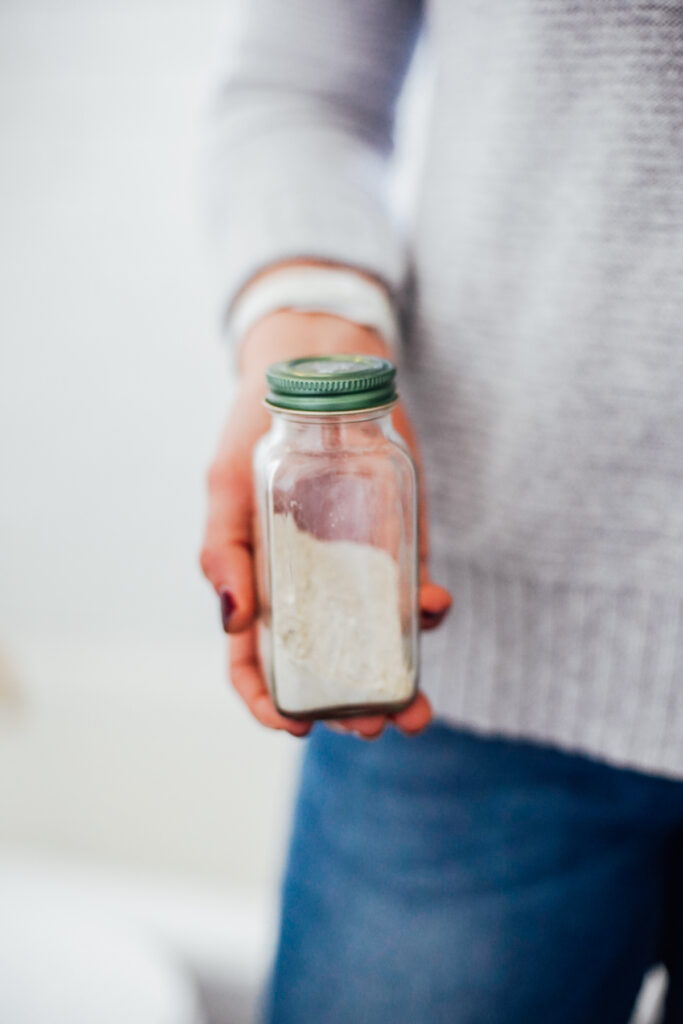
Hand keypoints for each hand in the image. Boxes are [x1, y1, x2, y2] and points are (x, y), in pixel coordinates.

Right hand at [200, 307, 451, 739]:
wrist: (318, 373)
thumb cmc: (255, 429)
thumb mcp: (227, 485)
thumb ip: (223, 549)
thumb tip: (234, 622)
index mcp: (258, 587)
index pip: (255, 663)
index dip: (269, 704)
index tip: (297, 727)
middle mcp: (309, 589)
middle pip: (326, 667)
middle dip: (349, 707)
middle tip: (376, 726)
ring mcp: (356, 571)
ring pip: (376, 643)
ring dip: (398, 679)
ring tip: (418, 707)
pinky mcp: (398, 545)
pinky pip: (414, 592)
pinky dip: (428, 610)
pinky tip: (435, 607)